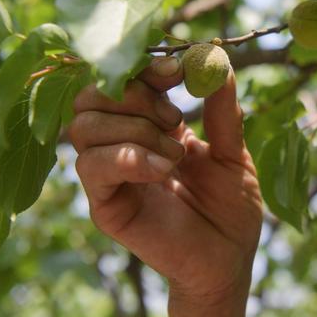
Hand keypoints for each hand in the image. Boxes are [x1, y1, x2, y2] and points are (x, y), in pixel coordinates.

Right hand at [69, 57, 261, 316]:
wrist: (229, 258)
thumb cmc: (230, 207)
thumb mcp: (233, 152)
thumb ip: (223, 110)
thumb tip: (216, 58)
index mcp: (149, 127)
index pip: (123, 81)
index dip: (144, 69)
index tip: (177, 72)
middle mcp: (121, 145)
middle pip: (91, 97)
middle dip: (134, 96)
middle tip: (176, 120)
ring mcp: (109, 175)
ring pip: (84, 128)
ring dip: (135, 130)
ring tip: (177, 155)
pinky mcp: (106, 205)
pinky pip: (92, 167)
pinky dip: (128, 157)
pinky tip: (164, 168)